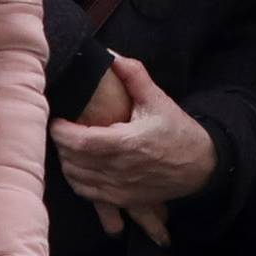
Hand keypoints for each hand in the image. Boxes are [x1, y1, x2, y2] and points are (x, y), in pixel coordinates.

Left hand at [49, 54, 214, 236]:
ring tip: (69, 144)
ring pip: (76, 178)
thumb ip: (134, 75)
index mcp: (128, 143)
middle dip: (62, 144)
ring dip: (67, 161)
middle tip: (62, 128)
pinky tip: (78, 165)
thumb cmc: (177, 130)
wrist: (199, 164)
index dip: (61, 132)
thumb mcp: (158, 99)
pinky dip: (76, 179)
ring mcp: (119, 188)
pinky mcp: (121, 199)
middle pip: (74, 160)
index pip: (81, 142)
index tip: (56, 119)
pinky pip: (87, 192)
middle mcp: (120, 169)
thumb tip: (111, 56)